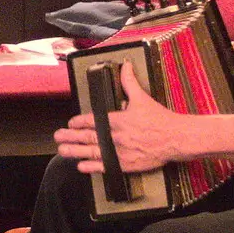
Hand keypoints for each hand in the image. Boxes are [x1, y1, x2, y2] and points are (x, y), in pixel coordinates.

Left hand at [54, 62, 180, 173]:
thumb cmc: (160, 119)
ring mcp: (118, 152)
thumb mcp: (142, 98)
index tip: (70, 123)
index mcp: (117, 120)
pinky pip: (104, 167)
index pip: (92, 120)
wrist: (176, 139)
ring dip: (75, 151)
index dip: (79, 122)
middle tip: (57, 136)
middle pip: (87, 136)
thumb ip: (130, 82)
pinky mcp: (125, 165)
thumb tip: (125, 65)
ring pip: (91, 152)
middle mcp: (114, 136)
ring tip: (62, 150)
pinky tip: (80, 166)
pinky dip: (91, 167)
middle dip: (70, 136)